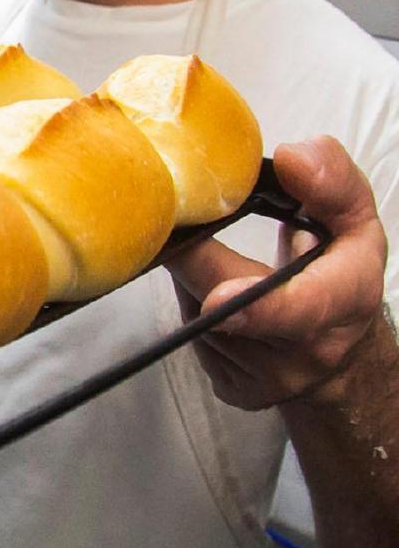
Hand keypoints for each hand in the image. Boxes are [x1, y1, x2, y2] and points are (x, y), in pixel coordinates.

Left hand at [166, 136, 391, 410]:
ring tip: (228, 269)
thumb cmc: (343, 278)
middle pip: (217, 297)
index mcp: (338, 304)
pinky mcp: (233, 390)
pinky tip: (224, 302)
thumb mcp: (356, 223)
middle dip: (197, 255)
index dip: (252, 304)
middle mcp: (301, 353)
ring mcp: (264, 379)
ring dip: (199, 282)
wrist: (341, 350)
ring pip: (195, 313)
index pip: (294, 309)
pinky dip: (198, 311)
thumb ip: (333, 184)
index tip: (218, 297)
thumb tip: (292, 157)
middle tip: (190, 224)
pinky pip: (193, 338)